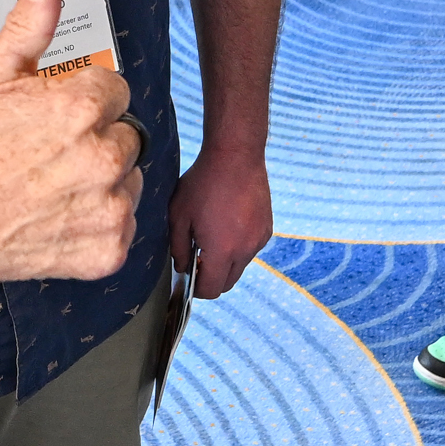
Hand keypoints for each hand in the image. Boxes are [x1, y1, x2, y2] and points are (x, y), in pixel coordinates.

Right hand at [0, 0, 142, 296]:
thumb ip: (31, 23)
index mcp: (79, 110)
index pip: (116, 90)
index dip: (84, 100)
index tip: (55, 117)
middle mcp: (102, 158)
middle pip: (128, 134)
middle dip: (96, 139)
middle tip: (53, 153)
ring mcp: (109, 206)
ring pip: (131, 178)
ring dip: (104, 181)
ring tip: (57, 184)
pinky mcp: (111, 245)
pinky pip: (126, 221)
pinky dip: (101, 221)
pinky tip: (65, 214)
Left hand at [170, 145, 271, 300]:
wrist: (236, 156)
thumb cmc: (203, 183)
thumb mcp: (179, 215)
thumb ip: (178, 248)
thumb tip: (183, 267)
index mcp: (222, 251)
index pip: (212, 290)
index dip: (198, 290)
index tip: (189, 278)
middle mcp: (245, 250)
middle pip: (227, 283)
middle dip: (211, 279)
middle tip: (197, 260)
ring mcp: (259, 240)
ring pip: (240, 266)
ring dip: (226, 262)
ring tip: (211, 237)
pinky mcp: (267, 229)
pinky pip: (250, 249)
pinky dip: (238, 247)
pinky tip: (227, 225)